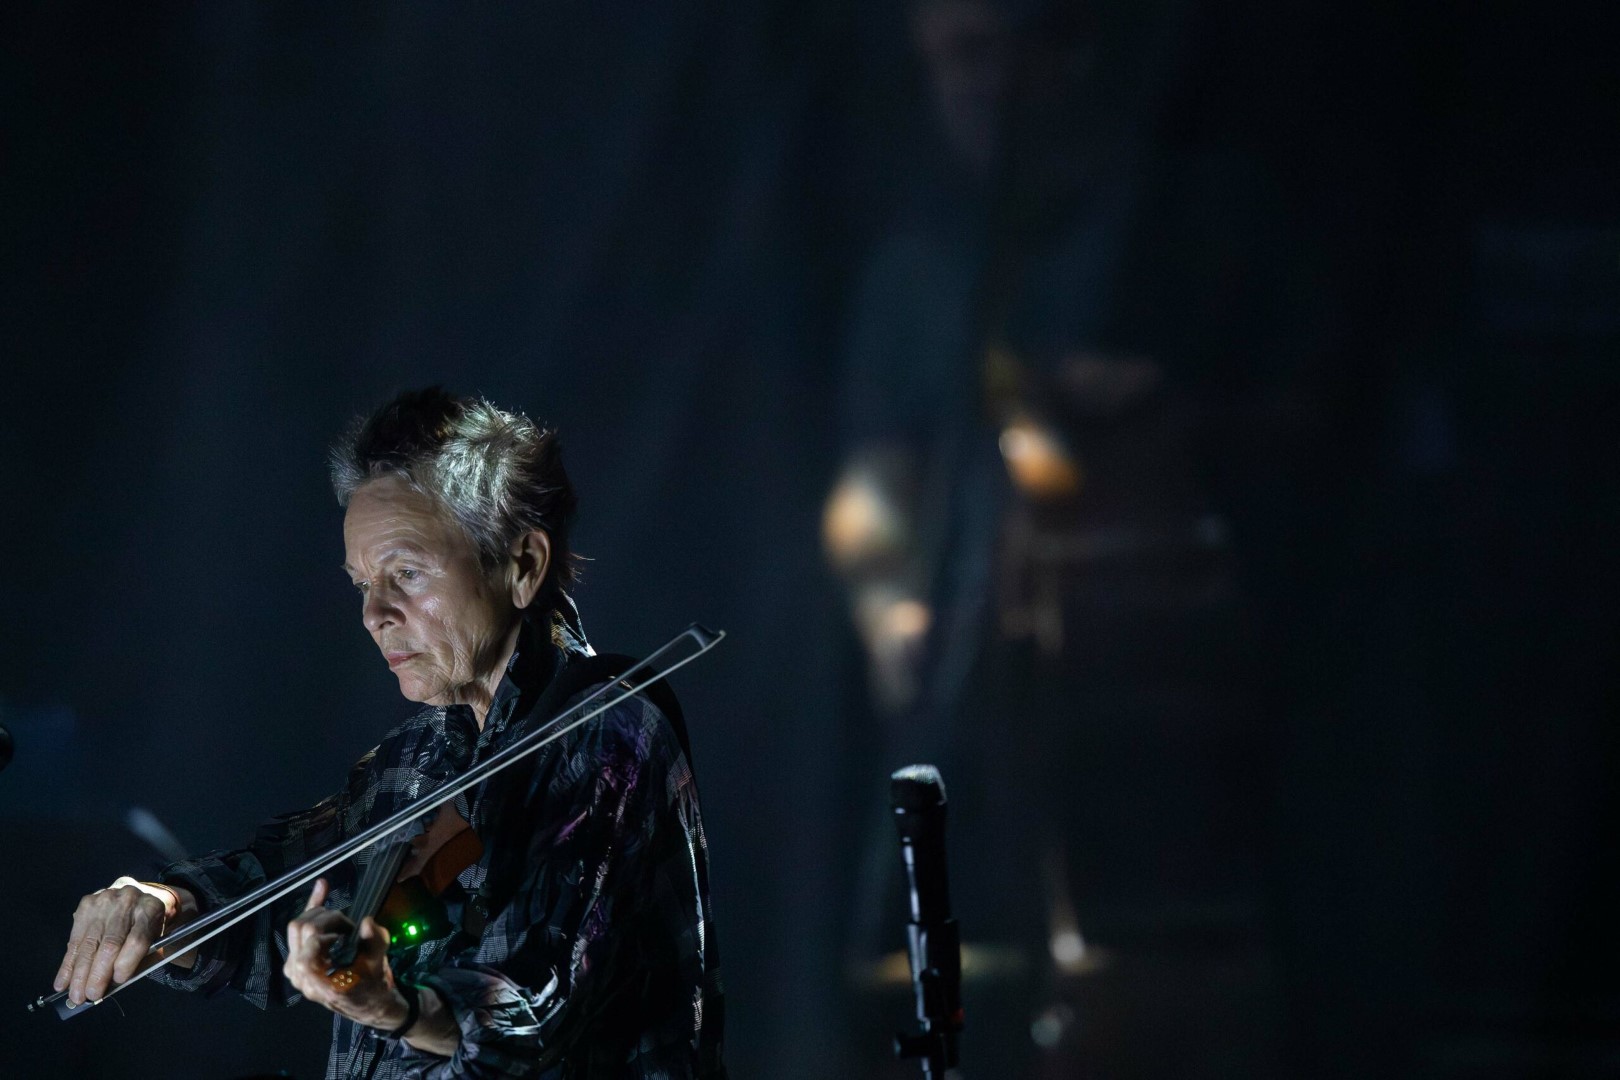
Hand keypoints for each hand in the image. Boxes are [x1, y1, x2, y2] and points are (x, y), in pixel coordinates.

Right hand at [55, 877, 198, 1005]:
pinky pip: (74, 940)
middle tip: (90, 996)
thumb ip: (142, 959)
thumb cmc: (148, 926)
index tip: (118, 981)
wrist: (138, 898)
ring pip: (89, 943)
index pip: (137, 938)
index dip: (127, 961)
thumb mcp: (156, 938)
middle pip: (110, 943)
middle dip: (98, 973)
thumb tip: (114, 984)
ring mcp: (104, 901)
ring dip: (79, 973)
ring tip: (75, 995)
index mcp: (151, 909)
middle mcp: (127, 901)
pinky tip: (62, 982)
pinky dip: (68, 965)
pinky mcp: (86, 905)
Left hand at [283, 878, 410, 1032]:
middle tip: (348, 924)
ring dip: (319, 915)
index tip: (349, 931)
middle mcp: (300, 976)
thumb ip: (374, 941)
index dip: (330, 929)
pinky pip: (296, 934)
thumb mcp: (378, 963)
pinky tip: (322, 888)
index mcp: (317, 981)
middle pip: (300, 929)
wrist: (370, 1005)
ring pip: (296, 927)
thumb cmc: (373, 986)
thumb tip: (366, 921)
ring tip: (340, 918)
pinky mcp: (296, 963)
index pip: (310, 943)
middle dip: (326, 917)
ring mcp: (295, 970)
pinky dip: (312, 912)